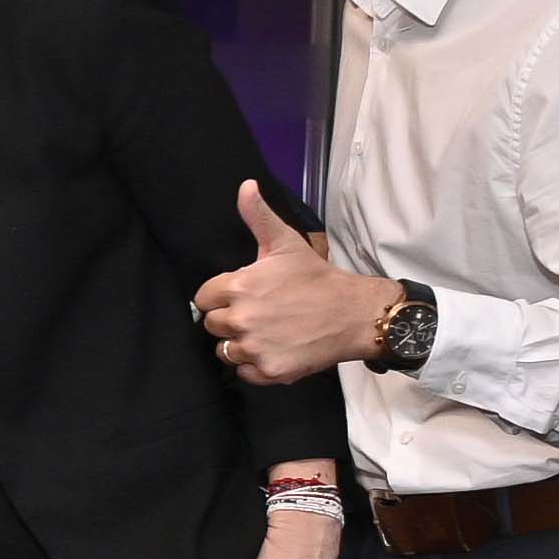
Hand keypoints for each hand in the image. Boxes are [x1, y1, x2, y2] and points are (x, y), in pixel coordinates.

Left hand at [196, 182, 393, 384]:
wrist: (354, 313)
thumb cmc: (317, 277)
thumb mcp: (286, 242)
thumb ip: (259, 216)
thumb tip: (245, 185)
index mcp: (238, 287)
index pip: (204, 299)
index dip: (221, 297)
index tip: (243, 296)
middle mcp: (242, 320)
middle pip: (212, 326)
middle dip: (230, 320)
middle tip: (259, 313)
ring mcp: (255, 348)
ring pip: (225, 351)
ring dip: (240, 344)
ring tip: (267, 331)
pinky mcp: (270, 371)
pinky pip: (244, 373)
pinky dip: (255, 365)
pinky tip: (274, 349)